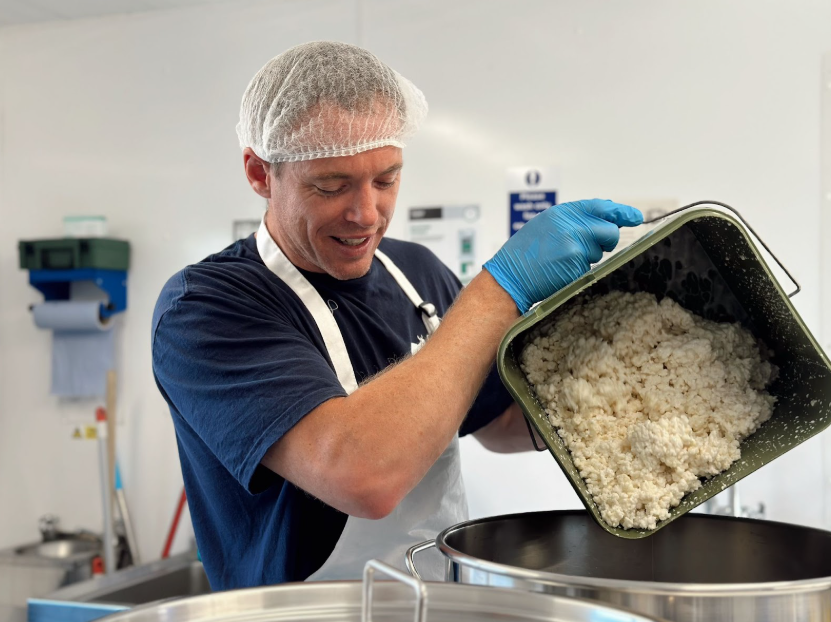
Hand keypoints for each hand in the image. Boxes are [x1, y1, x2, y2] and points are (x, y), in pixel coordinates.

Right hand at [484, 199, 642, 312]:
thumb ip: (572, 221)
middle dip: (606, 242)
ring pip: (600, 252)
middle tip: (587, 249)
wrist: (509, 277)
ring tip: (562, 260)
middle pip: (609, 231)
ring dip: (588, 258)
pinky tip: (561, 271)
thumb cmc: (524, 255)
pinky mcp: (576, 263)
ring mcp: (575, 244)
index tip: (636, 217)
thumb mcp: (545, 226)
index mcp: (562, 213)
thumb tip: (604, 220)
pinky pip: (590, 267)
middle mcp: (571, 224)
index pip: (601, 207)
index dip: (621, 212)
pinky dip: (580, 271)